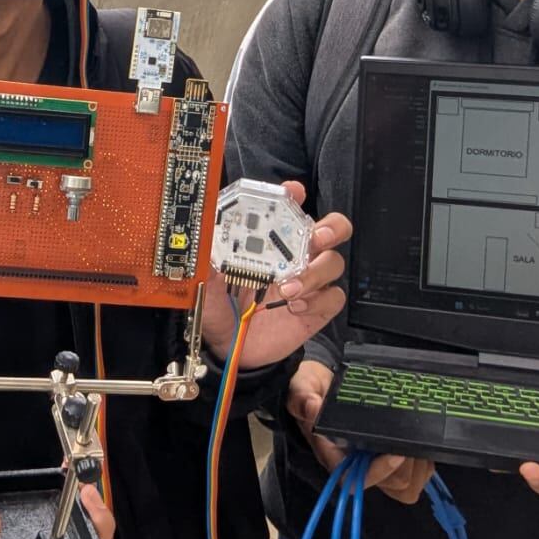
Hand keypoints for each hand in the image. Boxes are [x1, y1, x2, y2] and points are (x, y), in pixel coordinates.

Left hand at [201, 181, 348, 369]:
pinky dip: (318, 300)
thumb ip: (208, 262)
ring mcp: (308, 282)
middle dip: (331, 227)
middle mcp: (293, 256)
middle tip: (318, 236)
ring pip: (333, 263)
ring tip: (287, 288)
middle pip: (331, 230)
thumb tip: (205, 242)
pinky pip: (333, 297)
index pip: (289, 210)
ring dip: (315, 272)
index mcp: (268, 242)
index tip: (293, 192)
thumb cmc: (218, 307)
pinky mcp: (316, 308)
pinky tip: (295, 306)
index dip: (294, 196)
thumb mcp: (206, 282)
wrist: (228, 347)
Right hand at [287, 360, 433, 504]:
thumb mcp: (302, 386)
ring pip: (407, 483)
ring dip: (419, 465)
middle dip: (408, 466)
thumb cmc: (311, 388)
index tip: (397, 453)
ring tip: (419, 439)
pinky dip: (425, 462)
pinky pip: (416, 474)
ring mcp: (376, 462)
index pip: (356, 478)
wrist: (323, 381)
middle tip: (414, 439)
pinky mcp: (392, 457)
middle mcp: (357, 463)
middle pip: (390, 484)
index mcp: (334, 454)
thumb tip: (312, 406)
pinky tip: (422, 440)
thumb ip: (303, 396)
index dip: (379, 472)